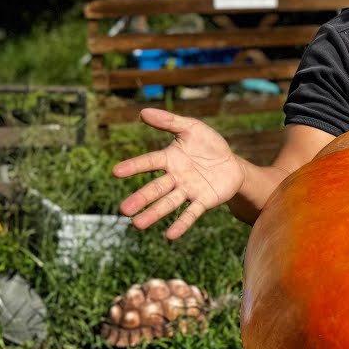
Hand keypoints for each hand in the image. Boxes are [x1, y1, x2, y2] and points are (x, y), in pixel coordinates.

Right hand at [113, 108, 246, 239]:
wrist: (232, 164)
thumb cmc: (208, 145)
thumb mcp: (192, 128)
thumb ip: (169, 122)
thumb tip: (143, 112)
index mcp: (170, 159)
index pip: (149, 162)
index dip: (134, 166)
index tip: (116, 171)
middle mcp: (175, 177)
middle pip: (155, 189)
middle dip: (140, 199)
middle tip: (123, 210)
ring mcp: (188, 191)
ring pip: (168, 204)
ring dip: (154, 214)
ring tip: (137, 224)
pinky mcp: (203, 201)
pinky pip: (191, 213)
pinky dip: (181, 224)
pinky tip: (170, 235)